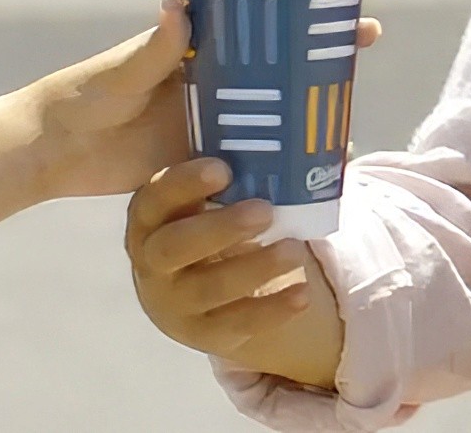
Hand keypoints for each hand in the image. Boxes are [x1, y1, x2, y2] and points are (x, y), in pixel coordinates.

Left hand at [34, 1, 381, 202]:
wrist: (52, 152)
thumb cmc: (84, 95)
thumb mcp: (121, 70)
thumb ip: (154, 47)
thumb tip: (178, 7)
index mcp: (207, 51)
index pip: (274, 30)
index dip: (318, 25)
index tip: (363, 27)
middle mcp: (220, 84)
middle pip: (287, 75)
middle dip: (326, 74)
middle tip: (361, 80)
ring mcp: (215, 123)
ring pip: (276, 122)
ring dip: (309, 129)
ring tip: (342, 144)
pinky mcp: (204, 162)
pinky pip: (251, 163)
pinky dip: (278, 170)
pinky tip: (305, 182)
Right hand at [126, 158, 342, 384]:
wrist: (194, 287)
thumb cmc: (211, 218)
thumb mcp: (214, 193)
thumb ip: (246, 164)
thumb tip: (319, 137)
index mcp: (152, 217)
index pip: (156, 198)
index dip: (184, 183)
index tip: (223, 169)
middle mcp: (153, 262)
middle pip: (174, 247)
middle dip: (219, 228)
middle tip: (264, 211)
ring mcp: (174, 302)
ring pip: (207, 290)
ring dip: (253, 270)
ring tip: (294, 250)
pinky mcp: (204, 333)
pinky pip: (235, 325)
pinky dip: (271, 311)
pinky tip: (301, 294)